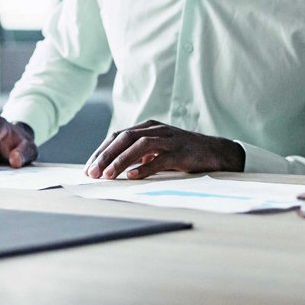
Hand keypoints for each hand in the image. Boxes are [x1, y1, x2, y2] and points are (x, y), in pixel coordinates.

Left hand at [84, 120, 244, 179]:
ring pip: (140, 145)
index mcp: (148, 127)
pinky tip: (133, 176)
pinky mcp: (181, 152)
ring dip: (121, 160)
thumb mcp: (157, 150)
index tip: (88, 167)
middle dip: (106, 155)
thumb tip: (111, 169)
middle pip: (125, 138)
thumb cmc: (182, 153)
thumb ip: (138, 155)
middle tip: (93, 172)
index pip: (117, 136)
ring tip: (108, 175)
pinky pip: (160, 159)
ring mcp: (169, 140)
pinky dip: (145, 168)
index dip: (101, 151)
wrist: (216, 152)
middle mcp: (156, 130)